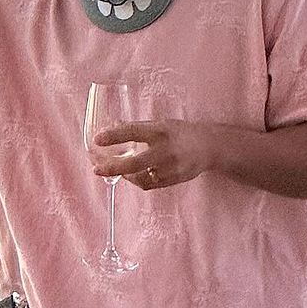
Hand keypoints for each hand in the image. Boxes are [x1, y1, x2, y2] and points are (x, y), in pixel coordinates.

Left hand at [92, 119, 214, 189]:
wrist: (210, 147)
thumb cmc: (180, 132)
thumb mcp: (160, 123)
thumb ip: (137, 127)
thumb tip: (111, 125)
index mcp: (161, 131)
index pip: (134, 132)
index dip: (114, 136)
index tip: (97, 139)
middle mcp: (166, 151)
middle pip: (136, 163)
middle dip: (113, 167)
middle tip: (96, 169)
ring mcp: (171, 168)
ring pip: (140, 177)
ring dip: (123, 175)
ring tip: (110, 169)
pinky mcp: (173, 180)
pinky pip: (149, 184)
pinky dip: (136, 180)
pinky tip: (129, 175)